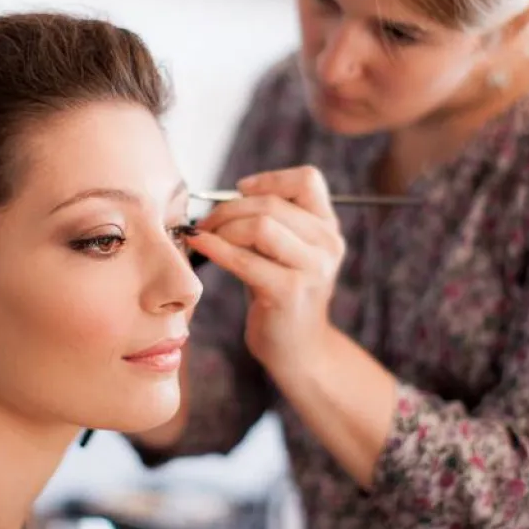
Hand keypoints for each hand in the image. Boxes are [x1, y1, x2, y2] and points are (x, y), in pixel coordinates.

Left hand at [188, 165, 345, 370]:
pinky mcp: (289, 292)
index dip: (269, 179)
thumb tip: (228, 197)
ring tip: (204, 236)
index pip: (307, 179)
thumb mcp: (287, 251)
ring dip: (223, 227)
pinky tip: (199, 246)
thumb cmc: (281, 294)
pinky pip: (244, 259)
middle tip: (204, 221)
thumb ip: (272, 221)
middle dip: (229, 208)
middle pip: (271, 203)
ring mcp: (312, 269)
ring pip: (260, 226)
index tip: (240, 190)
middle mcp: (327, 245)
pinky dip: (216, 248)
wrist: (297, 349)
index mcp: (328, 227)